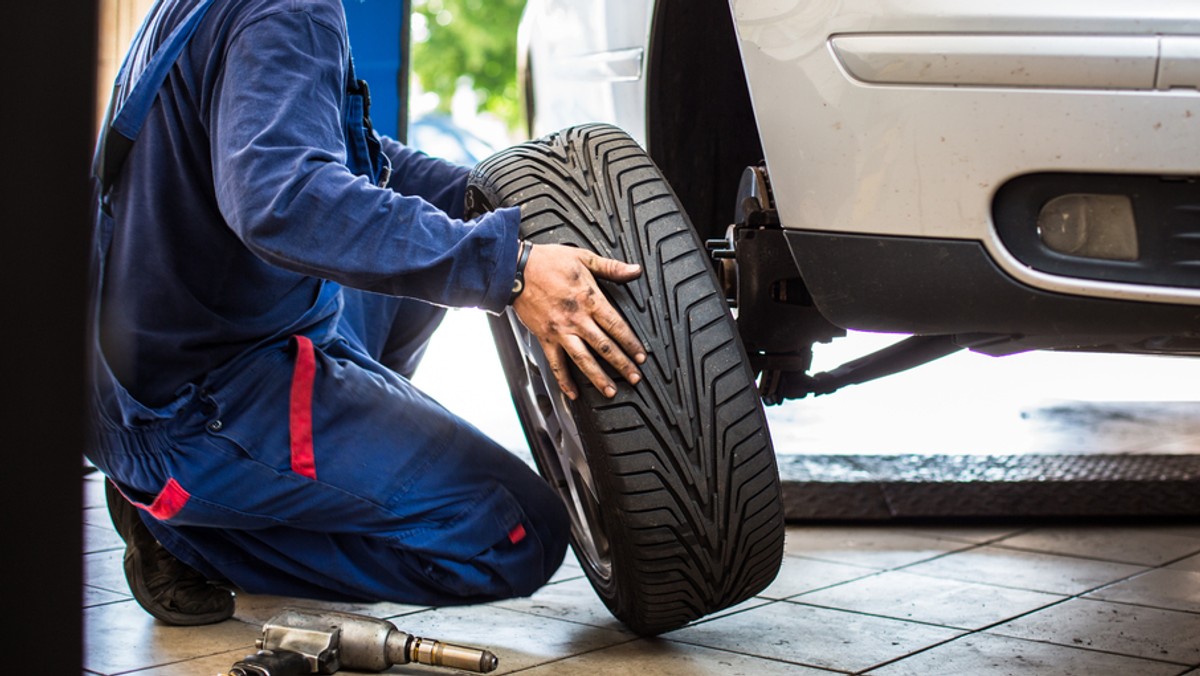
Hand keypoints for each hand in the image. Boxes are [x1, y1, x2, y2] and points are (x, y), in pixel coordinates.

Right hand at [511, 243, 646, 399]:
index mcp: (589, 299)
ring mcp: (560, 331)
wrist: (515, 269)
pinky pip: (556, 363)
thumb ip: (611, 267)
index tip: (641, 356)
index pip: (616, 326)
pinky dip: (563, 380)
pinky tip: (572, 393)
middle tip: (634, 378)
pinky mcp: (545, 338)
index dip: (631, 343)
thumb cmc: (547, 262)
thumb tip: (634, 270)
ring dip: (598, 377)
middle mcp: (577, 319)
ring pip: (583, 359)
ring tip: (610, 391)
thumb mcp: (583, 257)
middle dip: (622, 364)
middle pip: (604, 347)